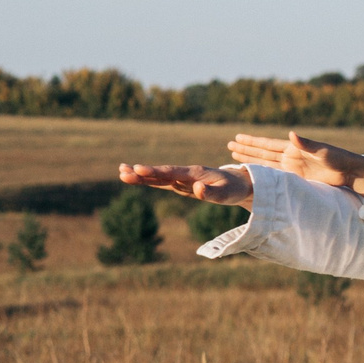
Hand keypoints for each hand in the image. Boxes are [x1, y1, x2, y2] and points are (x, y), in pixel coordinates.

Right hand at [117, 163, 250, 203]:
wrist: (242, 184)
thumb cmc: (235, 189)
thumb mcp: (227, 194)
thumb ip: (212, 193)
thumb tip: (196, 190)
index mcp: (195, 173)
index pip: (171, 172)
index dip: (154, 171)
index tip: (137, 169)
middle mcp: (187, 174)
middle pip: (161, 173)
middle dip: (141, 173)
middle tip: (121, 171)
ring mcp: (184, 180)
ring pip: (160, 177)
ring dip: (142, 176)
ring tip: (122, 172)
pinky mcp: (184, 186)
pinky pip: (165, 182)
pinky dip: (152, 180)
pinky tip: (138, 178)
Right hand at [226, 130, 363, 190]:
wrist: (350, 173)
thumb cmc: (339, 159)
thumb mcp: (322, 151)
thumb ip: (306, 144)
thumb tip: (290, 134)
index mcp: (294, 148)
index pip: (268, 144)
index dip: (252, 142)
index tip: (237, 138)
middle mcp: (291, 157)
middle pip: (263, 153)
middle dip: (246, 149)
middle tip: (229, 145)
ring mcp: (293, 168)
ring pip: (267, 164)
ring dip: (252, 160)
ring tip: (235, 156)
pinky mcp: (298, 179)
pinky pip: (276, 175)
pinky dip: (264, 173)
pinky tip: (255, 173)